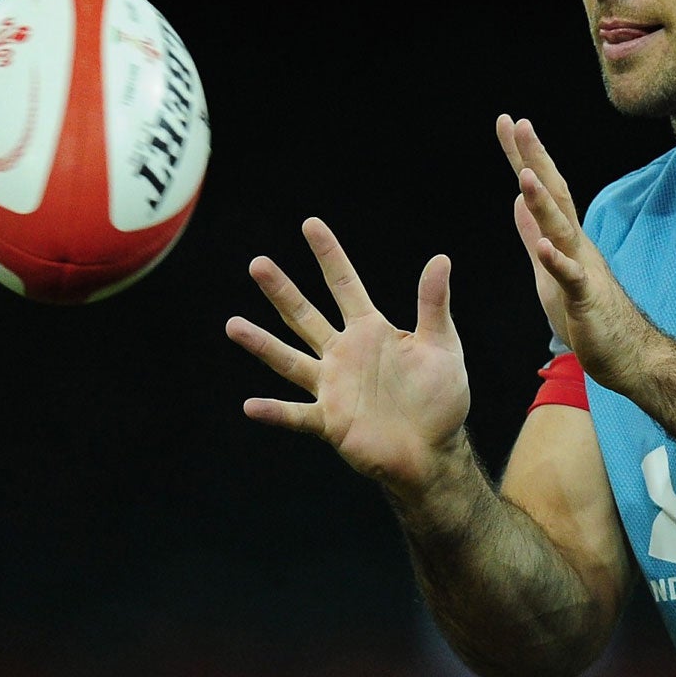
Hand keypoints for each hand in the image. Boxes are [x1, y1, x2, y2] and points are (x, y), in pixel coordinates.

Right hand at [226, 217, 470, 490]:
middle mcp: (344, 354)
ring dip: (262, 344)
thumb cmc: (441, 399)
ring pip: (290, 361)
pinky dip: (274, 412)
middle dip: (282, 291)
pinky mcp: (330, 422)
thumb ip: (434, 306)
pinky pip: (297, 415)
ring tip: (233, 325)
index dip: (328, 256)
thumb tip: (440, 259)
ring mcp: (332, 387)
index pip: (344, 285)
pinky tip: (251, 406)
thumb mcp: (443, 347)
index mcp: (371, 331)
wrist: (434, 452)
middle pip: (306, 316)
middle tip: (258, 264)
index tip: (310, 224)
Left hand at [496, 114, 656, 391]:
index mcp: (565, 237)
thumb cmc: (590, 314)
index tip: (507, 123)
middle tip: (519, 124)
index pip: (541, 188)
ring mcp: (583, 269)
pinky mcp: (587, 300)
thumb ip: (533, 234)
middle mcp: (576, 245)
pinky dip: (557, 261)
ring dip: (544, 203)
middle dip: (536, 160)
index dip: (523, 156)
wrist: (628, 355)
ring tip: (524, 176)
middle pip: (555, 195)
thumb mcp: (548, 269)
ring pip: (562, 230)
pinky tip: (542, 247)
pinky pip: (571, 278)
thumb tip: (516, 200)